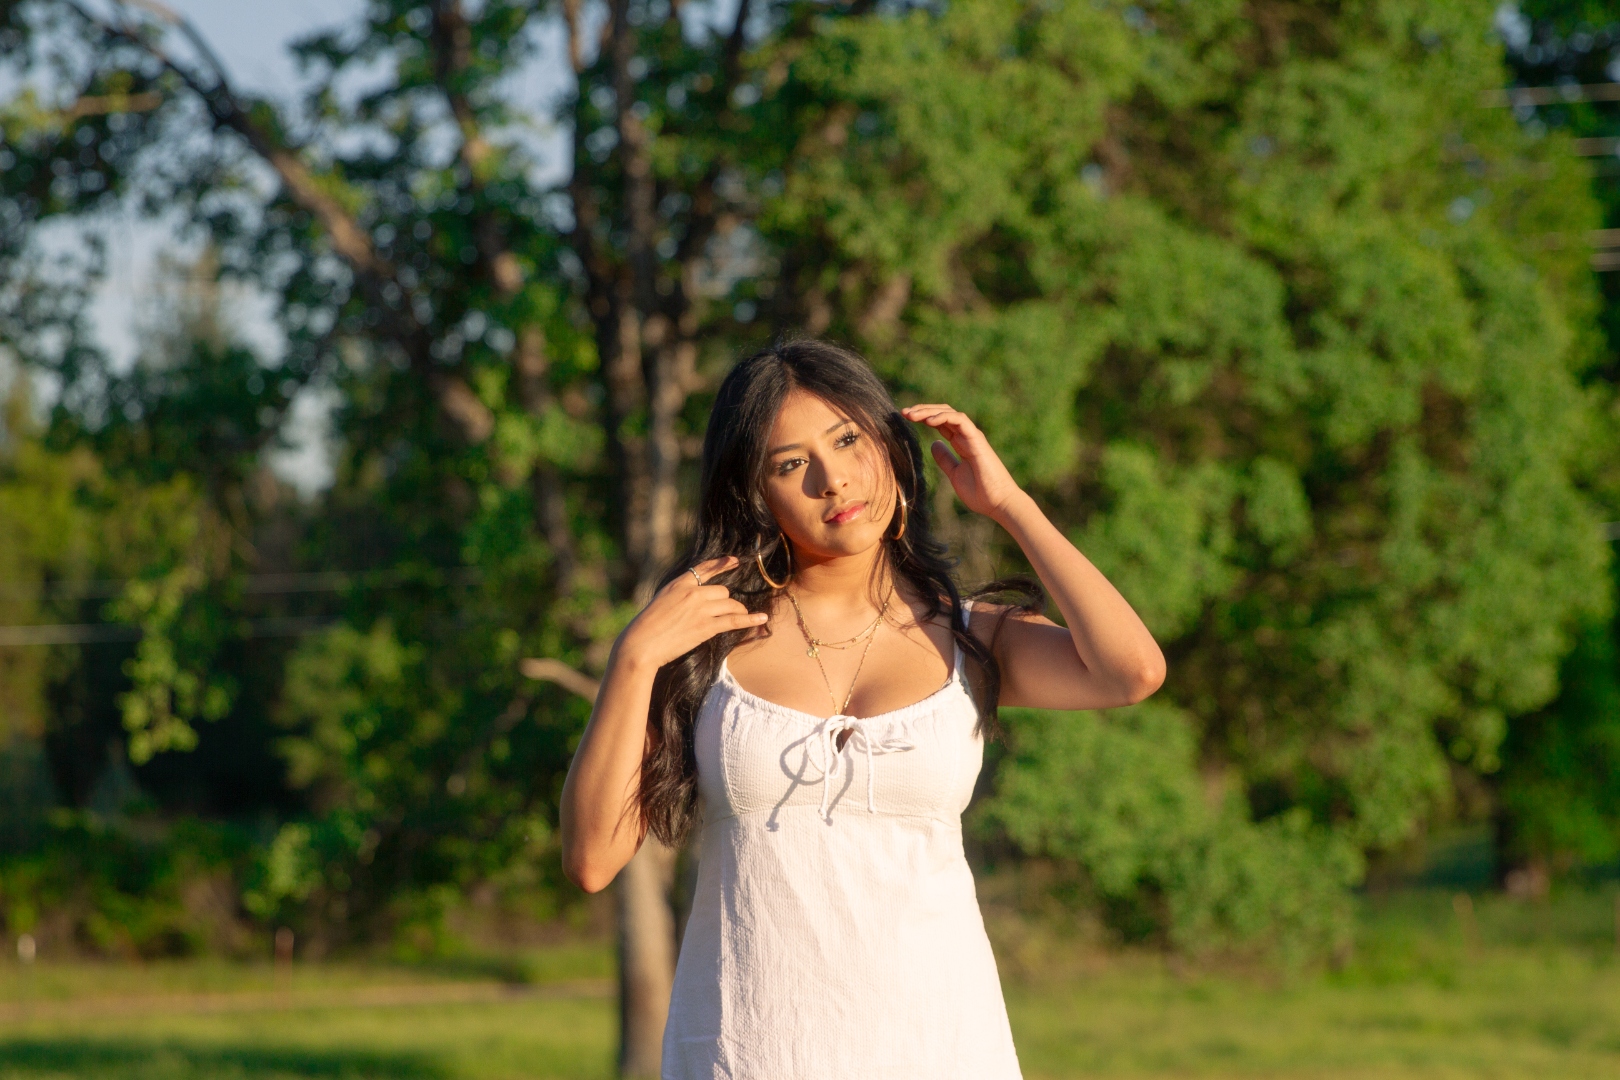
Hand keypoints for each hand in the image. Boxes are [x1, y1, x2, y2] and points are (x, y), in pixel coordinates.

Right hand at [617, 556, 767, 670]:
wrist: (641, 644)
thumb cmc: (645, 628)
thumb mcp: (660, 603)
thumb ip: (677, 598)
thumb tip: (690, 602)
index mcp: (679, 584)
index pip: (704, 569)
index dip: (722, 564)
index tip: (734, 560)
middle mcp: (692, 593)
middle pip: (723, 592)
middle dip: (726, 602)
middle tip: (726, 612)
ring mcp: (700, 609)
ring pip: (730, 604)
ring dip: (738, 611)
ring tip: (742, 616)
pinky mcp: (706, 626)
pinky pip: (734, 620)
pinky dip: (751, 620)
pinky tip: (762, 619)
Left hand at [901, 404, 1025, 520]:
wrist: (998, 503)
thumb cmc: (980, 492)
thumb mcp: (954, 474)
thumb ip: (945, 459)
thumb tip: (933, 444)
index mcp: (961, 443)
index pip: (940, 423)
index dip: (923, 418)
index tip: (905, 419)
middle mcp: (966, 436)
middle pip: (942, 414)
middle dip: (922, 410)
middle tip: (903, 413)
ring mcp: (972, 436)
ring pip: (950, 413)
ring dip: (929, 411)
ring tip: (911, 414)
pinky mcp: (977, 439)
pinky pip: (960, 420)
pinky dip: (943, 417)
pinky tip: (928, 421)